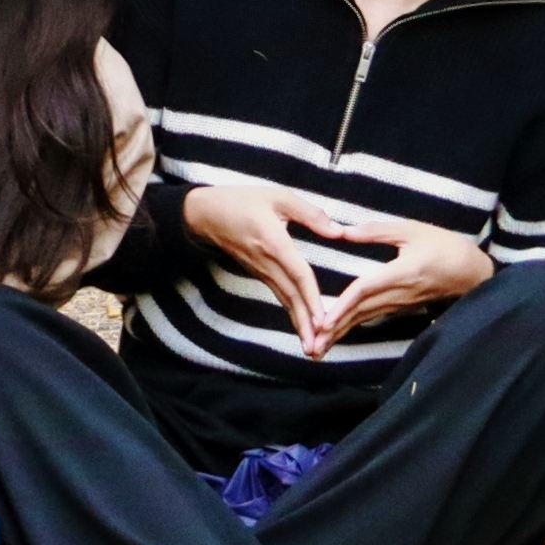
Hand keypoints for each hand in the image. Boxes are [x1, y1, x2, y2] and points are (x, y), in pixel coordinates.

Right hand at [183, 180, 340, 351]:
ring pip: (284, 300)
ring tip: (313, 348)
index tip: (323, 319)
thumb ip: (311, 214)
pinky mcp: (258, 273)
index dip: (311, 297)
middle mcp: (266, 262)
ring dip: (299, 325)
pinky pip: (279, 295)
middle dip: (305, 324)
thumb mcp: (279, 196)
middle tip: (319, 349)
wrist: (205, 214)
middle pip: (291, 297)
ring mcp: (261, 270)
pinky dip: (292, 313)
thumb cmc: (243, 201)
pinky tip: (302, 327)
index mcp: (273, 242)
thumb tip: (339, 232)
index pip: (298, 274)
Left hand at [315, 216, 496, 346]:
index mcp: (401, 273)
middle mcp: (398, 293)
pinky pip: (371, 317)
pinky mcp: (400, 307)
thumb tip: (342, 231)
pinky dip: (352, 326)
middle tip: (310, 346)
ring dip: (340, 333)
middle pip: (360, 312)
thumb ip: (376, 231)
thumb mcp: (411, 230)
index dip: (342, 305)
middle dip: (334, 329)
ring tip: (317, 348)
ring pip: (364, 319)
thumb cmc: (444, 246)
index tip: (323, 320)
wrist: (472, 272)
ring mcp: (399, 303)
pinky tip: (336, 334)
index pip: (365, 290)